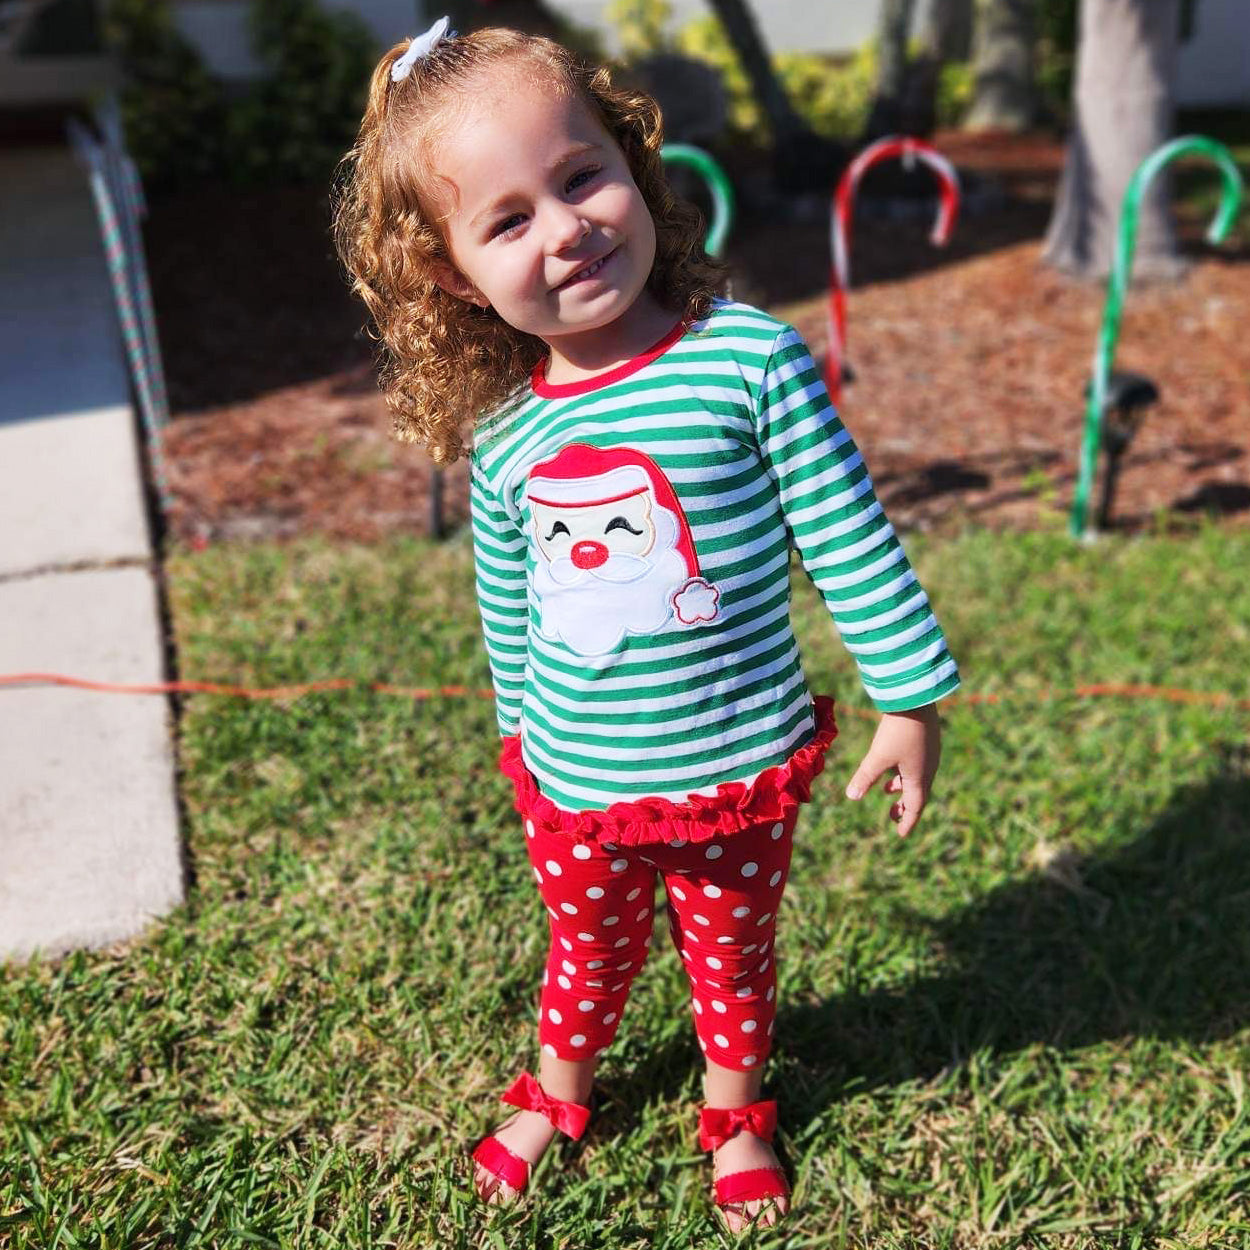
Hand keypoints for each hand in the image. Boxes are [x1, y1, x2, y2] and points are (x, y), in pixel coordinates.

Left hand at [844, 703, 941, 837]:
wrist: (916, 699)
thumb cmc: (897, 731)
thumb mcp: (878, 756)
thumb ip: (865, 776)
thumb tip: (851, 797)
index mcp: (920, 777)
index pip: (915, 806)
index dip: (907, 821)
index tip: (901, 834)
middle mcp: (928, 768)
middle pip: (917, 794)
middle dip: (904, 806)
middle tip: (892, 817)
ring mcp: (929, 754)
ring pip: (916, 778)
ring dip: (902, 787)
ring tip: (886, 790)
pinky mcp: (926, 740)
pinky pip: (916, 765)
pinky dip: (903, 772)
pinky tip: (891, 764)